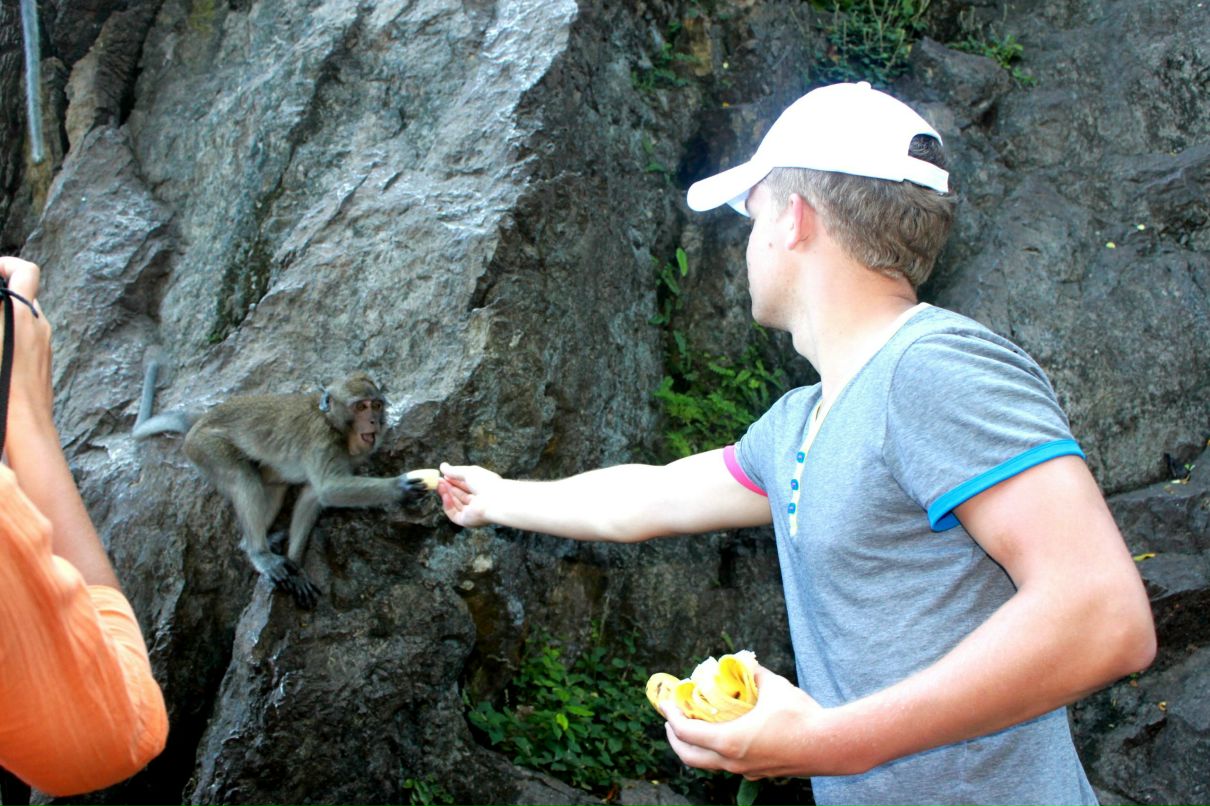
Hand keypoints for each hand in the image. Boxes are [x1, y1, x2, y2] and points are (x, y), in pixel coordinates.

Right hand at [0, 256, 52, 435]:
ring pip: (25, 317)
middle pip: (24, 293)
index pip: (25, 272)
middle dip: (1, 290)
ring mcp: (43, 345)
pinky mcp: (42, 362)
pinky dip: (11, 333)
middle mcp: (39, 327)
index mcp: (24, 316)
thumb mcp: (1, 333)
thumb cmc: (3, 388)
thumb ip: (0, 311)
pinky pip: (27, 338)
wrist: (24, 427)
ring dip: (5, 313)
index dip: (5, 264)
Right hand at [437, 462, 501, 527]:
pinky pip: (453, 513)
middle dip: (448, 487)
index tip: (442, 475)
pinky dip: (447, 505)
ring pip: (455, 503)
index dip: (453, 480)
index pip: (465, 485)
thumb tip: (442, 466)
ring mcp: (472, 512)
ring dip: (446, 494)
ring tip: (439, 485)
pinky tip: (444, 496)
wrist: (495, 500)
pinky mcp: (467, 521)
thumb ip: (454, 470)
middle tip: (437, 480)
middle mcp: (478, 501)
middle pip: (459, 495)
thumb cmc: (486, 483)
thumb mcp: (469, 472)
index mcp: (482, 489)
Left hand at [664, 663, 832, 779]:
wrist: (830, 746)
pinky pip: (728, 765)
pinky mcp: (760, 772)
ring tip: (695, 727)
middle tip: (672, 720)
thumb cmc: (800, 716)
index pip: (687, 734)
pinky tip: (725, 736)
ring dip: (696, 747)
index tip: (665, 704)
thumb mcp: (774, 686)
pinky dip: (716, 752)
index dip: (671, 718)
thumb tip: (744, 661)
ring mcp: (746, 770)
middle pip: (690, 757)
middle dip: (675, 738)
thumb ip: (754, 672)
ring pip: (709, 764)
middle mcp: (733, 762)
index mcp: (729, 742)